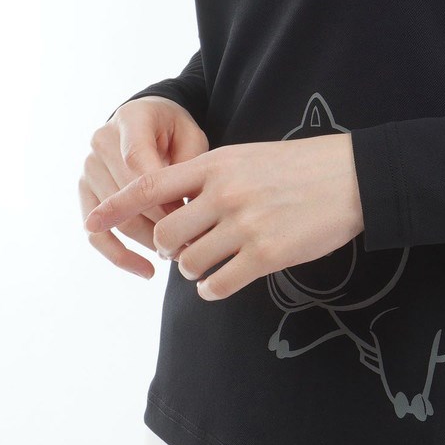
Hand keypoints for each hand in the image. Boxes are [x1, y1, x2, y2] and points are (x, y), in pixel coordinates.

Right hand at [79, 96, 209, 279]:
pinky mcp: (85, 193)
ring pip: (114, 218)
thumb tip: (184, 211)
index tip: (191, 215)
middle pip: (126, 195)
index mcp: (131, 119)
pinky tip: (146, 271)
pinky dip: (120, 256)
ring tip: (179, 255)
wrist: (150, 121)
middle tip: (193, 244)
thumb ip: (189, 165)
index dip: (162, 194)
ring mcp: (88, 168)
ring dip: (147, 242)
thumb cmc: (176, 131)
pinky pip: (96, 233)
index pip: (137, 160)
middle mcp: (101, 142)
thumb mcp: (192, 136)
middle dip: (162, 223)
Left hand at [83, 133, 366, 299]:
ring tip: (213, 262)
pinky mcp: (266, 254)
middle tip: (186, 249)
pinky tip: (226, 279)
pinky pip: (217, 284)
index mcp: (216, 164)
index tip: (91, 220)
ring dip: (194, 269)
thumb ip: (209, 177)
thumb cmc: (301, 166)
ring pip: (189, 263)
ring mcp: (245, 225)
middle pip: (167, 234)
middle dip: (170, 248)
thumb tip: (176, 206)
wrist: (353, 177)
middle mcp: (224, 193)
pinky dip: (213, 288)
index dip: (116, 205)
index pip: (149, 184)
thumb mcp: (248, 156)